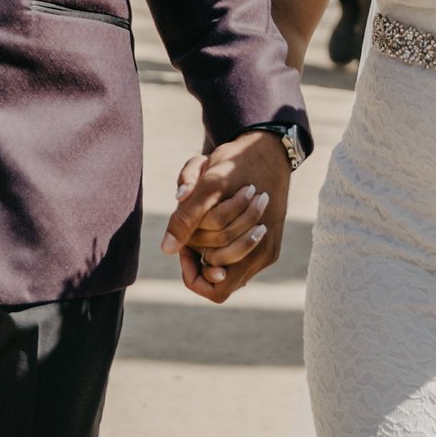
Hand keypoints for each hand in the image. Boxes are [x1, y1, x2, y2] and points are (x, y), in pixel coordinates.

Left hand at [160, 130, 289, 300]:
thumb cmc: (237, 163)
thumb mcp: (208, 181)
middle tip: (193, 225)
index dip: (192, 270)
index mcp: (251, 243)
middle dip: (199, 252)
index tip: (185, 242)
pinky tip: (216, 220)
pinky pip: (238, 260)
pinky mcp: (269, 246)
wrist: (267, 150)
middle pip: (217, 276)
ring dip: (210, 248)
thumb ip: (186, 216)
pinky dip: (222, 245)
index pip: (213, 286)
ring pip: (227, 268)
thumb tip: (167, 248)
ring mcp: (266, 251)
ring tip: (205, 221)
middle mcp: (262, 255)